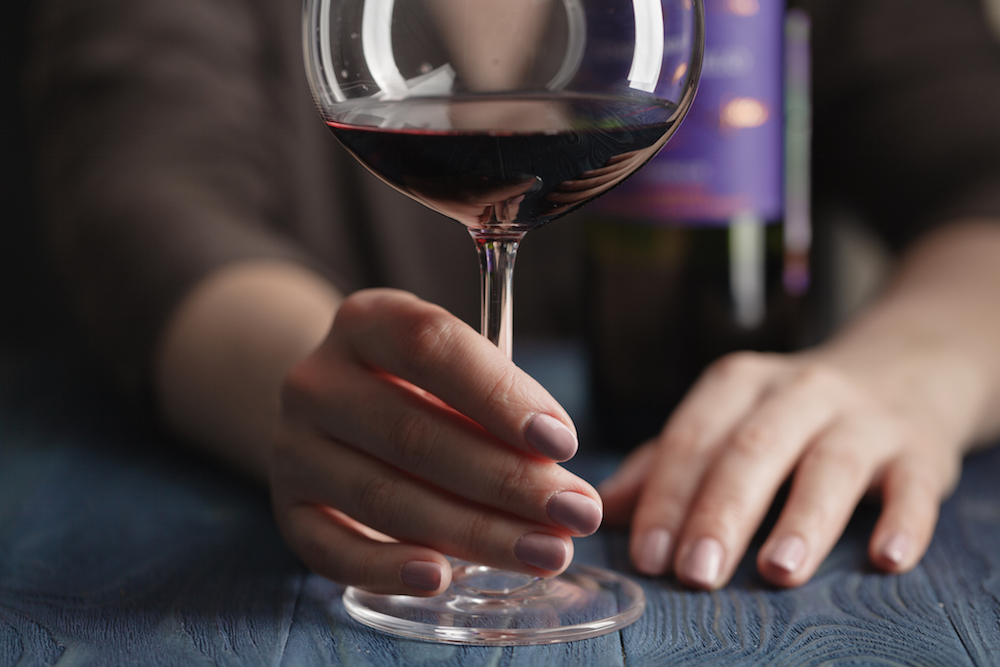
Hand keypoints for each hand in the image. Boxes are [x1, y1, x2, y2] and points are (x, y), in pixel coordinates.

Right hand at [270, 289, 602, 595]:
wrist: (332, 409)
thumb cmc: (419, 387)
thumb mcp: (453, 366)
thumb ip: (498, 396)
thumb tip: (555, 463)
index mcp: (365, 322)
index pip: (431, 346)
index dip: (500, 395)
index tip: (563, 443)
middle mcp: (317, 381)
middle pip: (416, 434)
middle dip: (508, 482)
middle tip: (576, 514)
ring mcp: (293, 447)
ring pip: (386, 498)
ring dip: (475, 533)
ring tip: (546, 553)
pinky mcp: (287, 509)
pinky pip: (333, 550)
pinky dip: (389, 569)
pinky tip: (443, 578)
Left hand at [600, 348, 966, 588]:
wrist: (900, 369)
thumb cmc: (788, 413)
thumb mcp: (725, 419)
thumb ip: (665, 462)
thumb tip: (602, 507)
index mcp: (738, 384)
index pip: (693, 439)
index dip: (667, 498)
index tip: (647, 556)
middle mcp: (799, 392)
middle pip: (753, 451)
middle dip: (721, 514)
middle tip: (696, 574)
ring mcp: (863, 419)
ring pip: (830, 465)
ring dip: (803, 519)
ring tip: (778, 570)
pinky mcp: (920, 450)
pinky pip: (914, 485)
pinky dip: (903, 520)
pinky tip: (886, 557)